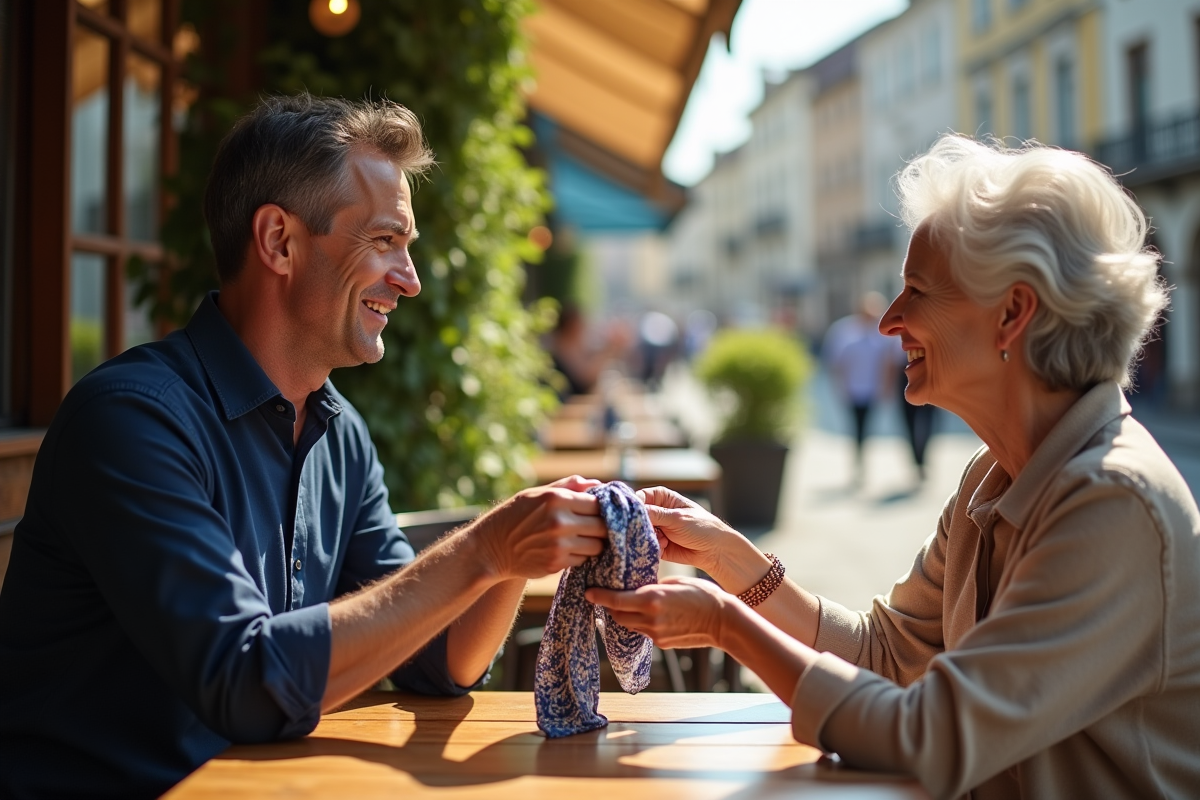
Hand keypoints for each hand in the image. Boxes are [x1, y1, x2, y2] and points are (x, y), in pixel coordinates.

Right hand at [473, 478, 607, 579]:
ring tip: (580, 539)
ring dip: (592, 544)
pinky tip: (567, 550)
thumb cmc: (515, 515)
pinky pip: (582, 560)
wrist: (491, 547)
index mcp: (557, 498)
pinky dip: (579, 556)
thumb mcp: (537, 494)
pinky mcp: (556, 564)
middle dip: (600, 527)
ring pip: (596, 546)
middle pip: (601, 526)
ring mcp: (559, 544)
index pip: (597, 504)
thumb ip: (569, 487)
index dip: (599, 509)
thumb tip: (598, 484)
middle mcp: (559, 521)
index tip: (595, 512)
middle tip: (592, 528)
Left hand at [586, 576, 730, 648]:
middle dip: (610, 607)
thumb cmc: (702, 594)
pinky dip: (640, 623)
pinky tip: (647, 614)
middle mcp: (650, 618)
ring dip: (625, 616)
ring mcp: (656, 633)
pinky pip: (643, 632)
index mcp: (651, 599)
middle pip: (617, 616)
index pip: (615, 600)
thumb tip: (637, 588)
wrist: (723, 621)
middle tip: (608, 596)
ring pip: (629, 625)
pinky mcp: (662, 643)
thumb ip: (652, 587)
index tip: (588, 592)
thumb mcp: (674, 582)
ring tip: (627, 604)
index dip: (599, 596)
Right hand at [635, 486, 741, 574]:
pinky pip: (646, 545)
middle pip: (637, 516)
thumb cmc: (701, 527)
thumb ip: (654, 514)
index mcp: (662, 498)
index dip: (635, 505)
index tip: (634, 514)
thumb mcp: (677, 518)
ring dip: (647, 537)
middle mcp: (657, 512)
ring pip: (640, 532)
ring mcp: (656, 529)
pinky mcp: (657, 544)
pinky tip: (665, 547)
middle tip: (650, 530)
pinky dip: (652, 547)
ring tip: (664, 540)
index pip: (640, 497)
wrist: (715, 551)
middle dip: (640, 524)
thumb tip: (633, 511)